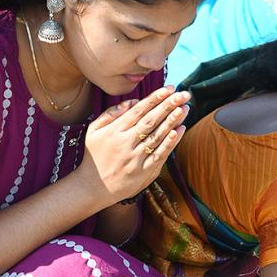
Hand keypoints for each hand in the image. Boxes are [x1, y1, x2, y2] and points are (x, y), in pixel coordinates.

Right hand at [78, 86, 189, 206]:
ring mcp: (135, 159)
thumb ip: (110, 114)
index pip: (138, 111)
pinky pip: (159, 155)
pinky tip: (179, 130)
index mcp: (114, 131)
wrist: (92, 188)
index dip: (154, 99)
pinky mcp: (143, 172)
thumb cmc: (94, 156)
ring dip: (172, 121)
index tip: (169, 89)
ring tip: (184, 108)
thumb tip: (133, 101)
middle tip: (183, 94)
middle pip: (150, 121)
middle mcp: (125, 144)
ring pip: (157, 136)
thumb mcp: (94, 131)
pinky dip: (170, 143)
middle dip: (168, 106)